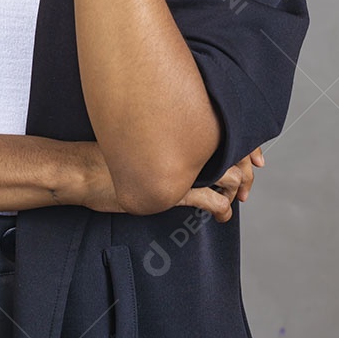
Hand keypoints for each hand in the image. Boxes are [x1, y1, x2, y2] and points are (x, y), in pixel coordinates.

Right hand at [73, 143, 264, 220]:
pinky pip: (210, 199)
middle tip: (248, 182)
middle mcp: (183, 139)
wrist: (84, 168)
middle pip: (232, 149)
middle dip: (246, 168)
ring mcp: (179, 164)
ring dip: (236, 188)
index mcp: (178, 123)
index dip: (246, 142)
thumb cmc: (108, 152)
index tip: (254, 156)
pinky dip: (221, 207)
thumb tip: (184, 134)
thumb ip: (166, 132)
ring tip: (235, 198)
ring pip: (228, 174)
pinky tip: (222, 214)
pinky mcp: (172, 190)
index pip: (225, 126)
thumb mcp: (141, 136)